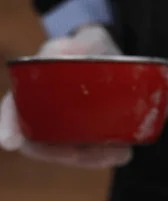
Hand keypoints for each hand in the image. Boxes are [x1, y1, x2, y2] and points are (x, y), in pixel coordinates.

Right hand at [0, 25, 131, 168]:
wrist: (120, 64)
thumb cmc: (95, 51)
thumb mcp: (91, 41)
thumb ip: (81, 44)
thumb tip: (63, 53)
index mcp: (35, 89)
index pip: (13, 109)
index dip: (8, 124)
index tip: (9, 142)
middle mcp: (47, 116)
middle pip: (39, 144)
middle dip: (57, 153)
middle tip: (77, 153)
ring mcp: (69, 132)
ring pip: (69, 155)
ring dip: (87, 158)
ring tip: (111, 153)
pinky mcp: (94, 142)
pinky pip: (96, 156)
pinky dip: (107, 157)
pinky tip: (122, 152)